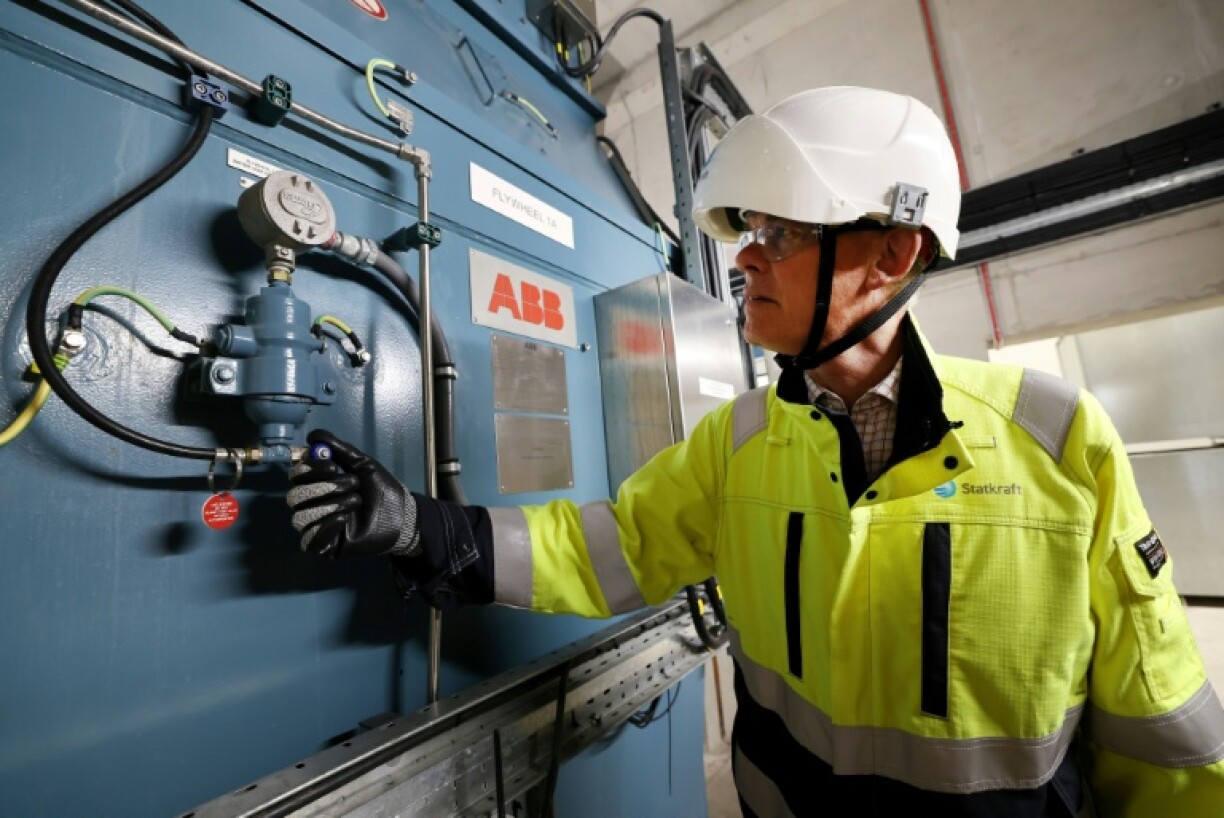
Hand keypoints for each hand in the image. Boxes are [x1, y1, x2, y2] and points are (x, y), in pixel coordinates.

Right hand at [286, 429, 420, 557]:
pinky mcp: (326, 546)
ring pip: (300, 517)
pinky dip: (325, 527)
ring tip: (356, 501)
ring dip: (329, 505)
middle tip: (351, 484)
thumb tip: (313, 435)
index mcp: (318, 484)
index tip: (332, 466)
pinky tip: (345, 519)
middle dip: (322, 488)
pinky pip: (309, 541)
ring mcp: (318, 526)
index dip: (308, 469)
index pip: (296, 476)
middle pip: (294, 496)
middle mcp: (313, 505)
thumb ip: (338, 448)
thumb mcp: (361, 464)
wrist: (402, 514)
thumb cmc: (381, 489)